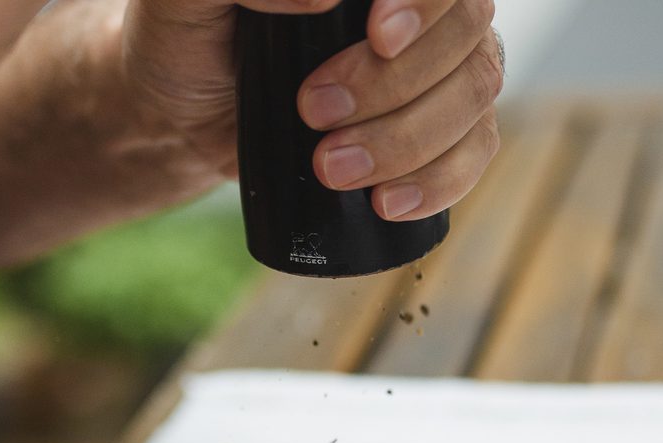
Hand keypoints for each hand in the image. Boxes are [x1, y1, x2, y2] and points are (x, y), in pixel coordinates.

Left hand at [121, 0, 501, 220]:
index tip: (377, 37)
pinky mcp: (441, 131)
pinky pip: (476, 154)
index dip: (425, 6)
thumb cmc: (186, 40)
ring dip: (409, 142)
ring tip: (332, 169)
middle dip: (395, 87)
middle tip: (314, 113)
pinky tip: (389, 203)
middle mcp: (424, 10)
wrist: (186, 114)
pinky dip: (439, 183)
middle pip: (467, 37)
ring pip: (474, 98)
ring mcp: (442, 69)